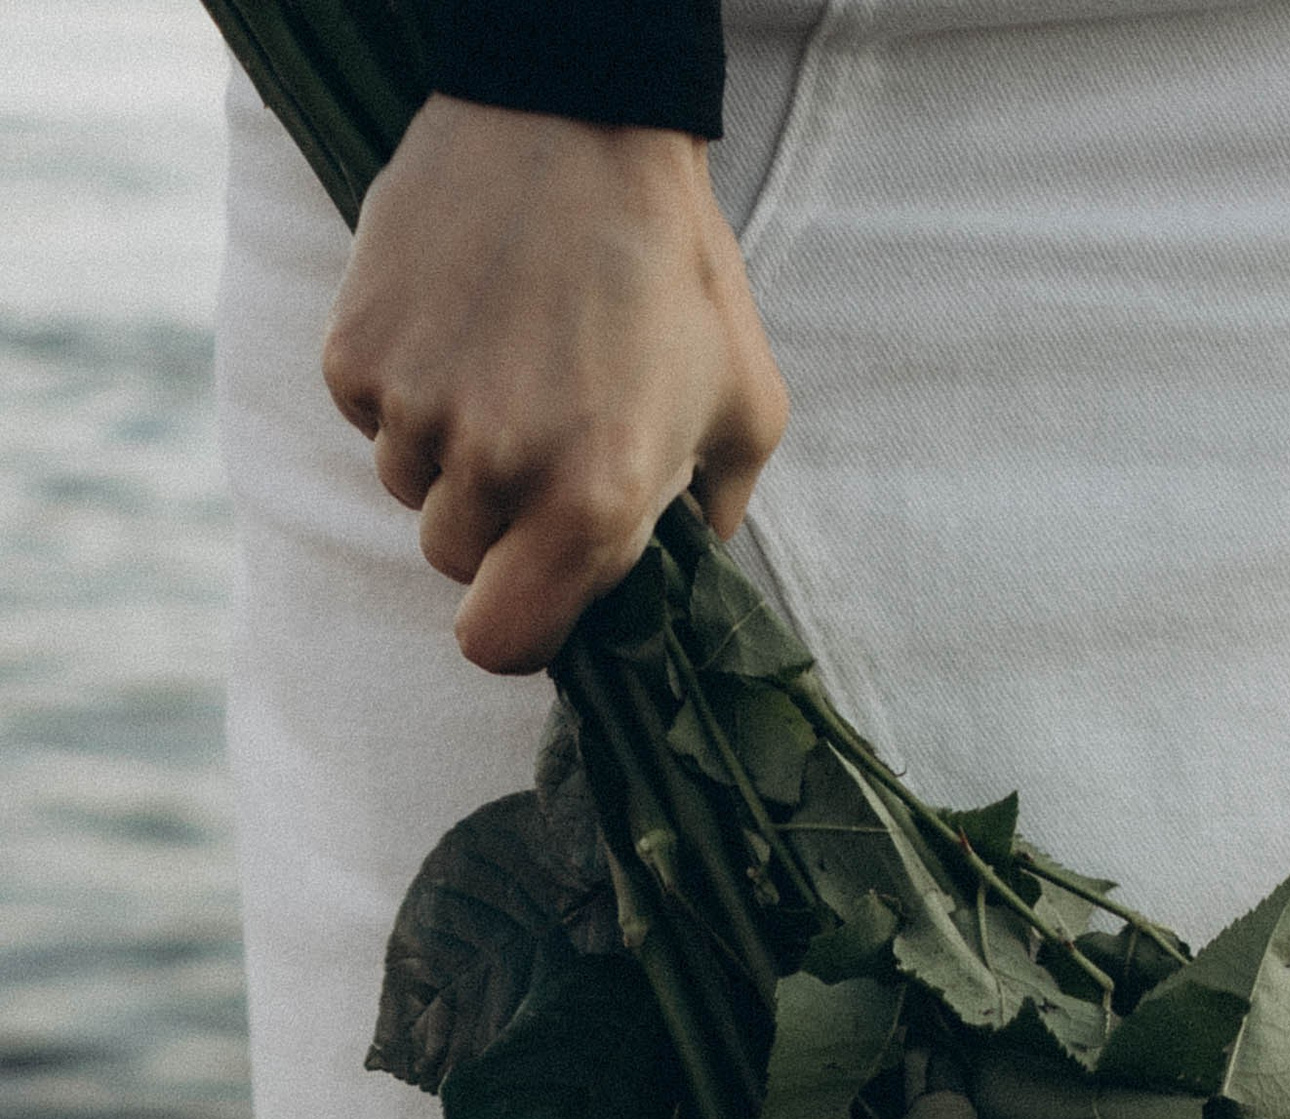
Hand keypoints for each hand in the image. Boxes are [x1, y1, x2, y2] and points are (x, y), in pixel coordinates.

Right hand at [321, 98, 789, 675]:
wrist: (577, 116)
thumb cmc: (677, 267)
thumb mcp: (746, 407)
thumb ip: (717, 518)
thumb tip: (683, 576)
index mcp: (592, 505)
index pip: (503, 643)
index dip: (517, 626)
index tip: (534, 587)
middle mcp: (494, 470)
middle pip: (455, 561)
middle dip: (493, 523)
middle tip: (540, 436)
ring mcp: (415, 408)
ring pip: (409, 486)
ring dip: (447, 449)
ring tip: (506, 360)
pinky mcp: (356, 348)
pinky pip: (367, 413)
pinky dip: (402, 383)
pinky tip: (458, 320)